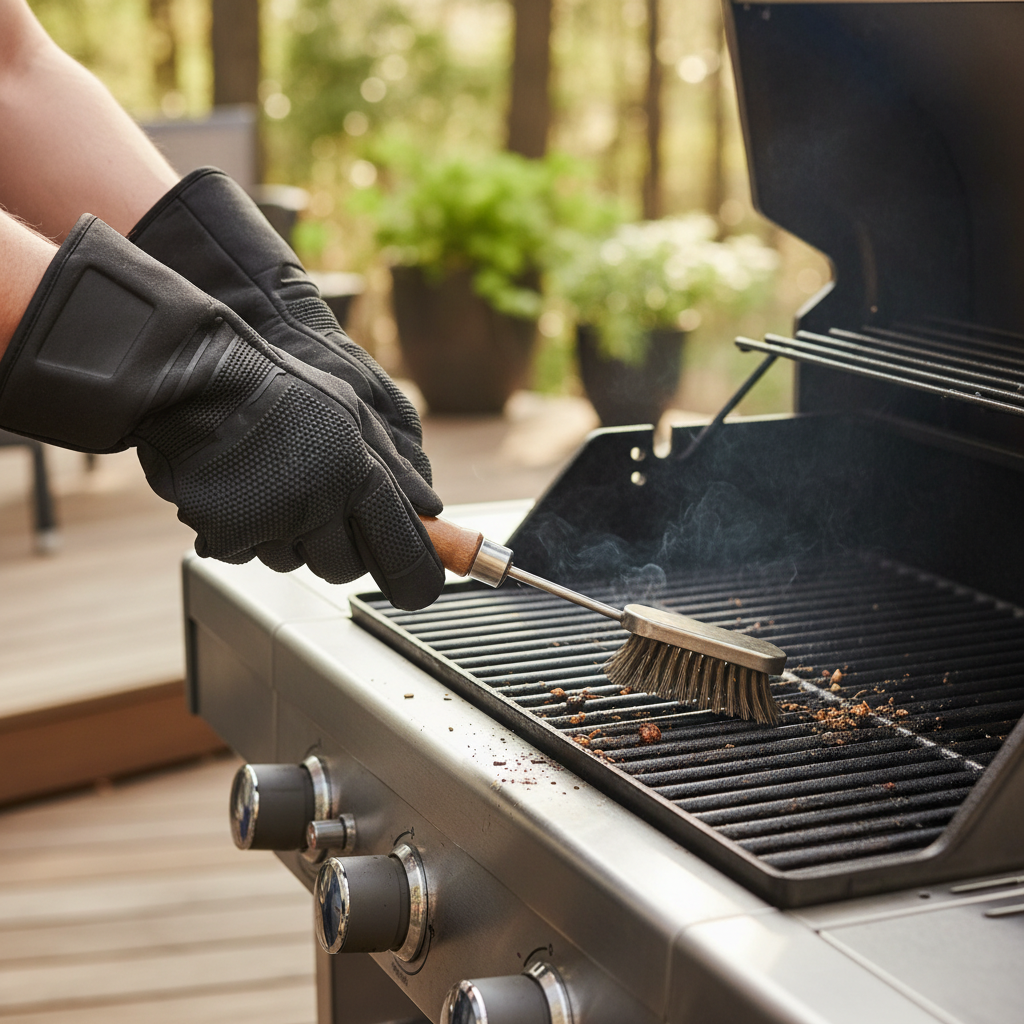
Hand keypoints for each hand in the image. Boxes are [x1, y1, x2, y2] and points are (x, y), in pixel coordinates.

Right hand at [0, 215, 443, 609]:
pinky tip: (242, 489)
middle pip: (347, 568)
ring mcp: (271, 522)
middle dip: (342, 550)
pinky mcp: (226, 536)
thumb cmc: (276, 386)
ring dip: (290, 538)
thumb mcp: (352, 410)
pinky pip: (249, 556)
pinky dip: (247, 534)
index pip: (404, 552)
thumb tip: (430, 508)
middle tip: (324, 508)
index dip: (417, 578)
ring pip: (295, 563)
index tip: (421, 588)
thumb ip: (394, 465)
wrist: (192, 375)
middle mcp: (319, 502)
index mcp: (358, 473)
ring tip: (274, 483)